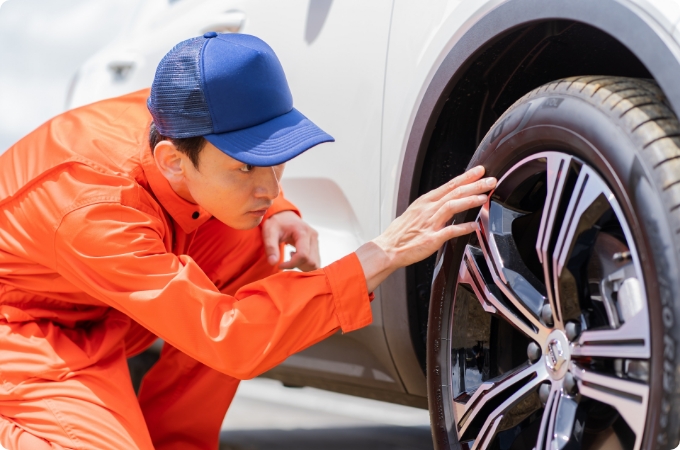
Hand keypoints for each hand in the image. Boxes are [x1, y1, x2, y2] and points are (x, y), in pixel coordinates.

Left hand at [262, 210, 319, 270]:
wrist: (284, 215)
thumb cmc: (276, 223)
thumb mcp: (269, 232)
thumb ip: (271, 247)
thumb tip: (273, 262)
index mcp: (303, 232)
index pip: (303, 255)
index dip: (291, 264)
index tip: (280, 265)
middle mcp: (313, 236)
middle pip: (311, 261)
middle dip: (297, 266)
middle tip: (286, 261)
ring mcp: (316, 241)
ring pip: (315, 263)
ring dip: (302, 266)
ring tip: (291, 257)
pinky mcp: (316, 245)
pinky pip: (315, 261)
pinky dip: (305, 264)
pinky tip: (295, 256)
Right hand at [356, 166, 495, 291]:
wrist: (387, 248)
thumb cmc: (400, 234)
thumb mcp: (415, 213)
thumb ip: (432, 208)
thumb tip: (447, 204)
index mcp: (425, 202)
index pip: (449, 185)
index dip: (466, 177)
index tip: (479, 171)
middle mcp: (428, 210)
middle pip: (454, 192)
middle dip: (474, 185)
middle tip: (490, 180)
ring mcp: (430, 223)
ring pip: (452, 206)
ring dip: (469, 200)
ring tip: (484, 197)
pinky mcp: (431, 239)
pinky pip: (449, 231)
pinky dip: (463, 228)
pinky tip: (473, 226)